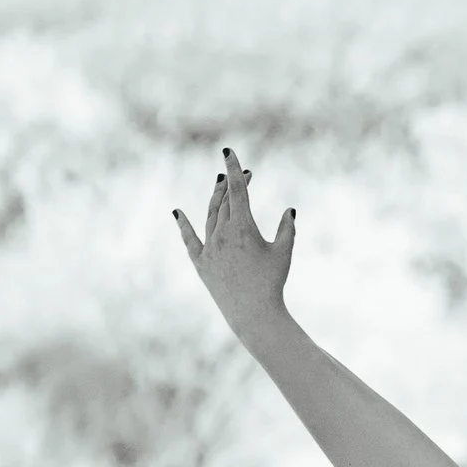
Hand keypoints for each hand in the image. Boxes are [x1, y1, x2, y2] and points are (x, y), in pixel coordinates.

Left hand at [174, 146, 295, 348]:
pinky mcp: (200, 263)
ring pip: (209, 215)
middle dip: (232, 183)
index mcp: (243, 227)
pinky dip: (183, 225)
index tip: (229, 152)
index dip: (234, 169)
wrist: (253, 313)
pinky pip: (189, 240)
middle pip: (224, 200)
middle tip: (242, 173)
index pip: (238, 190)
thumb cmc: (273, 282)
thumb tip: (289, 211)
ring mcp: (209, 248)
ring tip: (219, 184)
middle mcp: (222, 234)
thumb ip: (287, 229)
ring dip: (215, 198)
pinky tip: (177, 212)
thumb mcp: (284, 252)